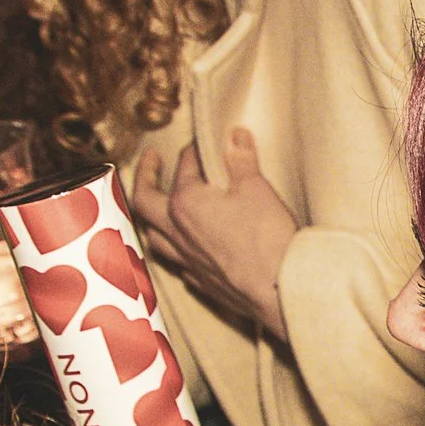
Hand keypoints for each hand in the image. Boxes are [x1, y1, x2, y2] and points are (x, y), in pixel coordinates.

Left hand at [129, 127, 298, 341]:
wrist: (279, 289)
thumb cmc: (267, 238)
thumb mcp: (257, 189)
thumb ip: (241, 160)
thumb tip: (235, 136)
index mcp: (186, 202)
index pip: (185, 166)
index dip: (195, 150)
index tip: (204, 143)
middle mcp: (177, 231)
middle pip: (145, 200)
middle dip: (145, 175)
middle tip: (150, 160)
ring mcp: (185, 259)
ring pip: (152, 235)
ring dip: (150, 216)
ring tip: (156, 206)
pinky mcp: (199, 281)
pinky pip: (174, 261)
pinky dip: (173, 248)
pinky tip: (183, 247)